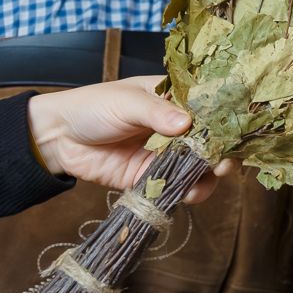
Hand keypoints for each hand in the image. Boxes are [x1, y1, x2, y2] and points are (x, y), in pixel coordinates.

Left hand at [26, 78, 232, 202]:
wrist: (57, 138)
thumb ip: (156, 112)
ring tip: (207, 180)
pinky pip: (176, 185)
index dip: (226, 119)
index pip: (211, 107)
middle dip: (222, 152)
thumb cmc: (93, 107)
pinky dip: (186, 190)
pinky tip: (188, 192)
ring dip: (207, 175)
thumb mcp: (126, 102)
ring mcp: (166, 153)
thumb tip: (186, 124)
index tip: (236, 131)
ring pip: (198, 166)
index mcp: (175, 99)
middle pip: (211, 140)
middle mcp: (177, 127)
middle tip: (224, 163)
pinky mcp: (150, 176)